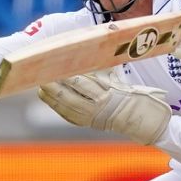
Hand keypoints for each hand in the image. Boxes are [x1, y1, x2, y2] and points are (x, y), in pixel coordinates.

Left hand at [39, 70, 170, 144]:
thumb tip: (86, 57)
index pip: (83, 83)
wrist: (140, 120)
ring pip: (67, 106)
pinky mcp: (87, 122)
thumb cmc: (132, 97)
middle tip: (42, 76)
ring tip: (41, 86)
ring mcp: (92, 117)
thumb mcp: (120, 82)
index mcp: (108, 94)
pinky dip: (57, 106)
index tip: (56, 66)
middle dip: (54, 87)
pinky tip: (48, 98)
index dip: (67, 76)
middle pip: (71, 96)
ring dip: (52, 97)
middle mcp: (98, 106)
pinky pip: (68, 115)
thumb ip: (102, 72)